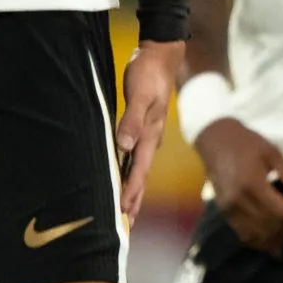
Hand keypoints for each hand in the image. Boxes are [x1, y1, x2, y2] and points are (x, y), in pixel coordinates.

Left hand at [114, 39, 183, 224]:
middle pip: (141, 177)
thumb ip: (131, 119)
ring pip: (139, 170)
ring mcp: (148, 135)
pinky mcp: (142, 129)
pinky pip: (135, 158)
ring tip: (126, 212)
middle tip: (125, 227)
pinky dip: (129, 174)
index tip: (122, 213)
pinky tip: (124, 178)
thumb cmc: (148, 73)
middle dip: (134, 201)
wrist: (160, 55)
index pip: (139, 171)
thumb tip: (125, 146)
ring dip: (132, 192)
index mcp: (150, 135)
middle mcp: (151, 140)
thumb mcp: (139, 94)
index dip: (130, 192)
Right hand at [193, 119, 282, 254]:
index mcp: (253, 185)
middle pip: (272, 227)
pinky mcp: (224, 212)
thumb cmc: (247, 143)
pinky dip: (261, 243)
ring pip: (258, 235)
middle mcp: (239, 202)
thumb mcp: (273, 153)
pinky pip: (244, 234)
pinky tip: (275, 246)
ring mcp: (229, 209)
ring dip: (280, 242)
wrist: (214, 139)